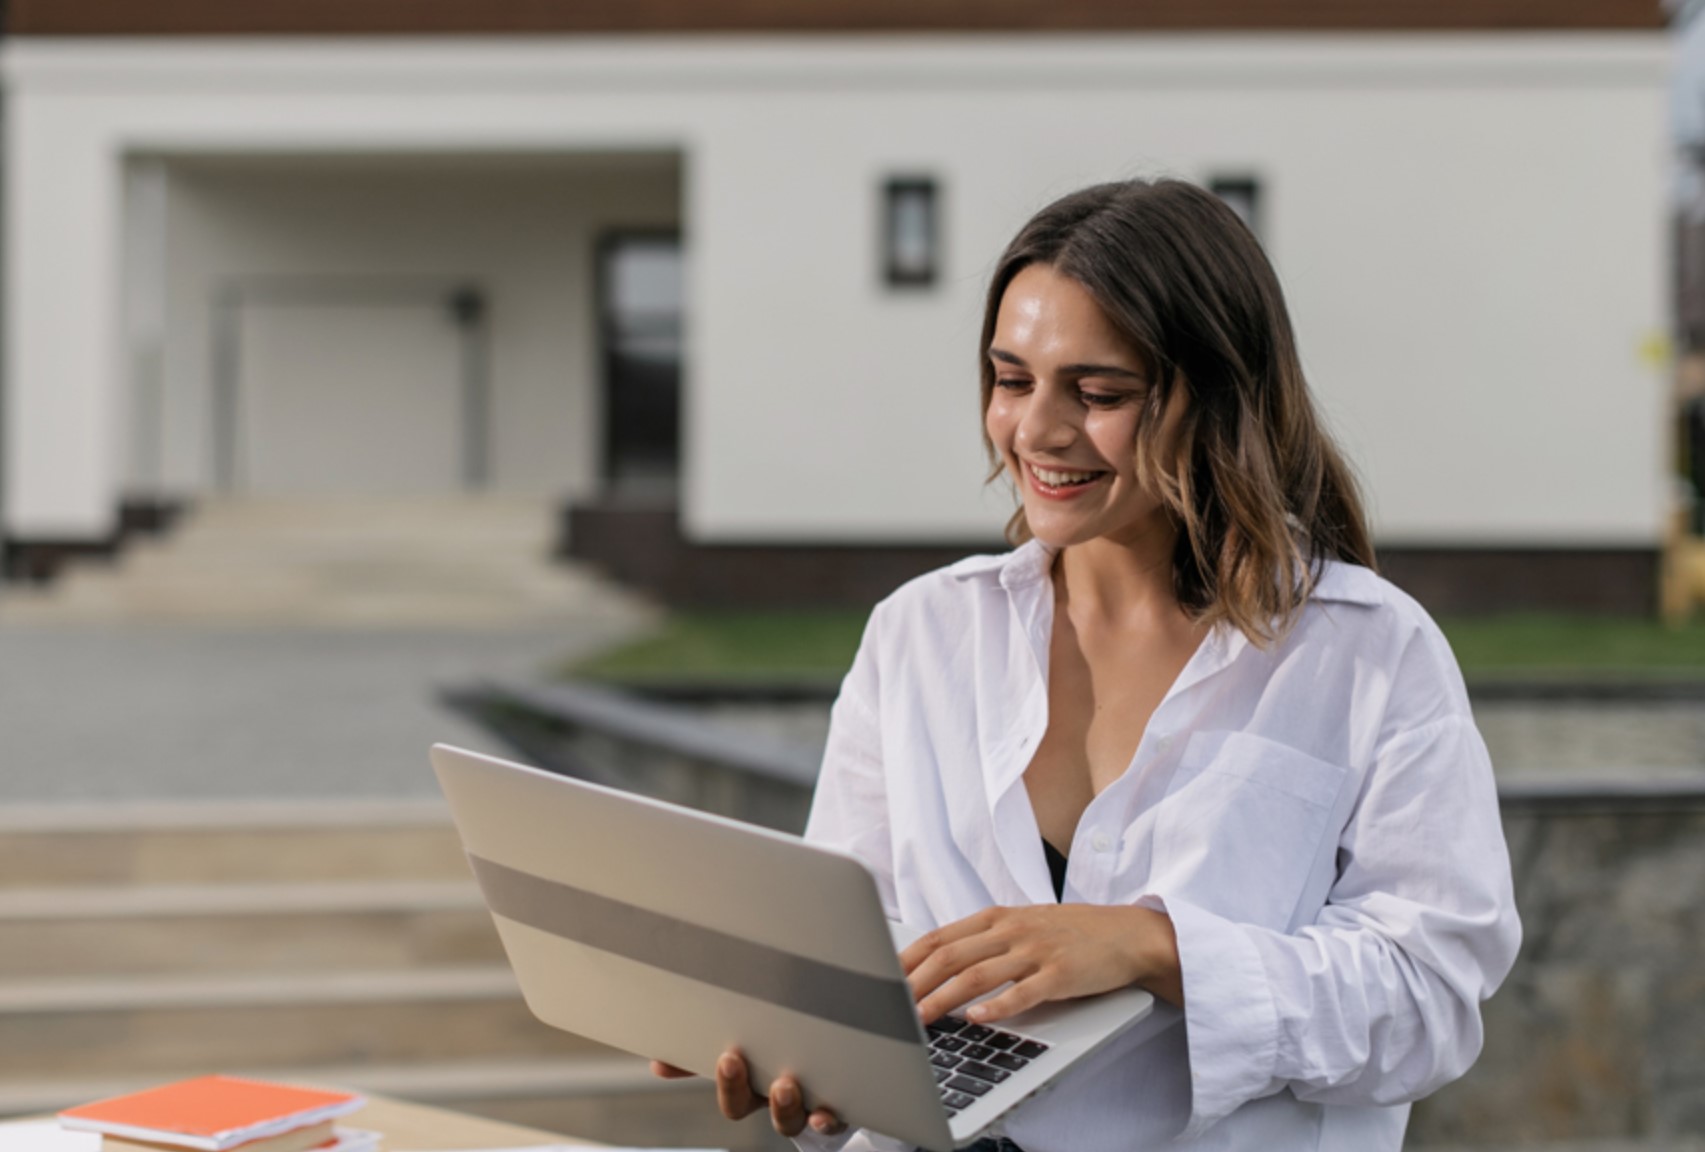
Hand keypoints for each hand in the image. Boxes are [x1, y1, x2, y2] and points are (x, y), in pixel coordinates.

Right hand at [649, 1048, 845, 1137]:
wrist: (859, 1065)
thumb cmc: (800, 1042)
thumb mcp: (767, 1033)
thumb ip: (726, 1031)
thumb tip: (664, 1049)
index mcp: (749, 1075)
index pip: (712, 1076)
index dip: (686, 1069)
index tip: (663, 1064)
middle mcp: (771, 1095)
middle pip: (740, 1105)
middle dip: (732, 1086)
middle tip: (729, 1060)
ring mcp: (805, 1105)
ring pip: (785, 1119)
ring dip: (780, 1106)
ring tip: (782, 1086)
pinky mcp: (840, 1110)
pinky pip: (832, 1124)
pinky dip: (825, 1121)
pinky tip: (823, 1113)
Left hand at [900, 904, 1182, 1023]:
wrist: (1127, 934)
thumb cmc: (1071, 933)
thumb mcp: (1022, 925)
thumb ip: (984, 940)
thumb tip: (936, 961)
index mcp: (997, 918)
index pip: (940, 937)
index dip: (907, 959)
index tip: (881, 978)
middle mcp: (1012, 931)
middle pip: (950, 956)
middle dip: (914, 983)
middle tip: (889, 1005)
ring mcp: (1036, 952)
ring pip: (978, 974)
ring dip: (943, 998)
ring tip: (919, 1017)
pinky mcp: (1060, 975)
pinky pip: (1023, 992)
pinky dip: (997, 1006)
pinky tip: (978, 1018)